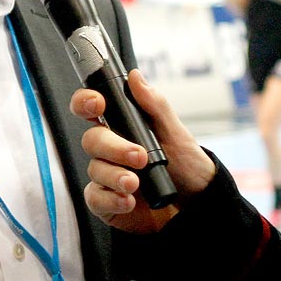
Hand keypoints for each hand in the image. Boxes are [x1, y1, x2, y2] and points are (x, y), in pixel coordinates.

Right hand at [71, 69, 215, 232]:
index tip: (98, 104)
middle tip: (139, 156)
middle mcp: (110, 149)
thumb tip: (135, 76)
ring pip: (94, 169)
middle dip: (113, 147)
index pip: (92, 107)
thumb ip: (155, 105)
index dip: (86, 101)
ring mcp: (106, 175)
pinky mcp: (106, 201)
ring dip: (115, 175)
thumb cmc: (186, 165)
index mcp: (123, 126)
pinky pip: (94, 198)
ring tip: (136, 183)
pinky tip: (129, 200)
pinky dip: (111, 199)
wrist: (195, 204)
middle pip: (92, 139)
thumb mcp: (176, 133)